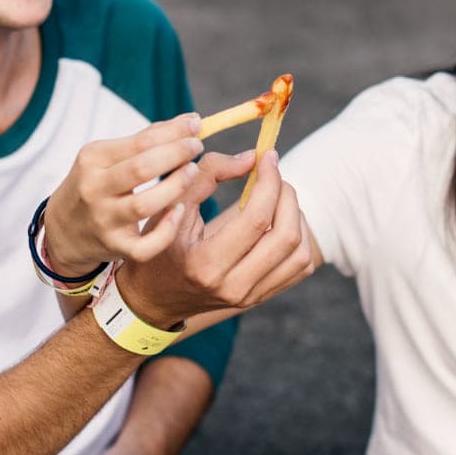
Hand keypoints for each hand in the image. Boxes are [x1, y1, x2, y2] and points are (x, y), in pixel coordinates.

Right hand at [43, 114, 205, 275]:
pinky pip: (145, 246)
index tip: (195, 126)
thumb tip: (189, 122)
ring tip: (192, 172)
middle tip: (196, 146)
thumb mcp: (107, 156)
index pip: (139, 142)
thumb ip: (145, 139)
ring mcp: (104, 220)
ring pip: (145, 205)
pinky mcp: (114, 247)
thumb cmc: (96, 184)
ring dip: (176, 186)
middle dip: (176, 154)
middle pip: (142, 168)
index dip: (172, 133)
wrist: (64, 229)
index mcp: (93, 159)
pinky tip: (180, 212)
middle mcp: (95, 189)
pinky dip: (166, 230)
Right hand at [115, 148, 315, 326]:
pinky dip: (299, 238)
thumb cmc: (160, 243)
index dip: (269, 181)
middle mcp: (232, 287)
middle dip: (287, 196)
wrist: (155, 295)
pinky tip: (280, 220)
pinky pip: (300, 267)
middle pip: (286, 236)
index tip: (267, 157)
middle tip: (273, 175)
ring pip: (300, 254)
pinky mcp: (260, 298)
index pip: (257, 219)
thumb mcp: (173, 204)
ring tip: (277, 197)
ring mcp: (249, 297)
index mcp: (206, 264)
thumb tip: (252, 158)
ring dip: (296, 216)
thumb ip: (210, 173)